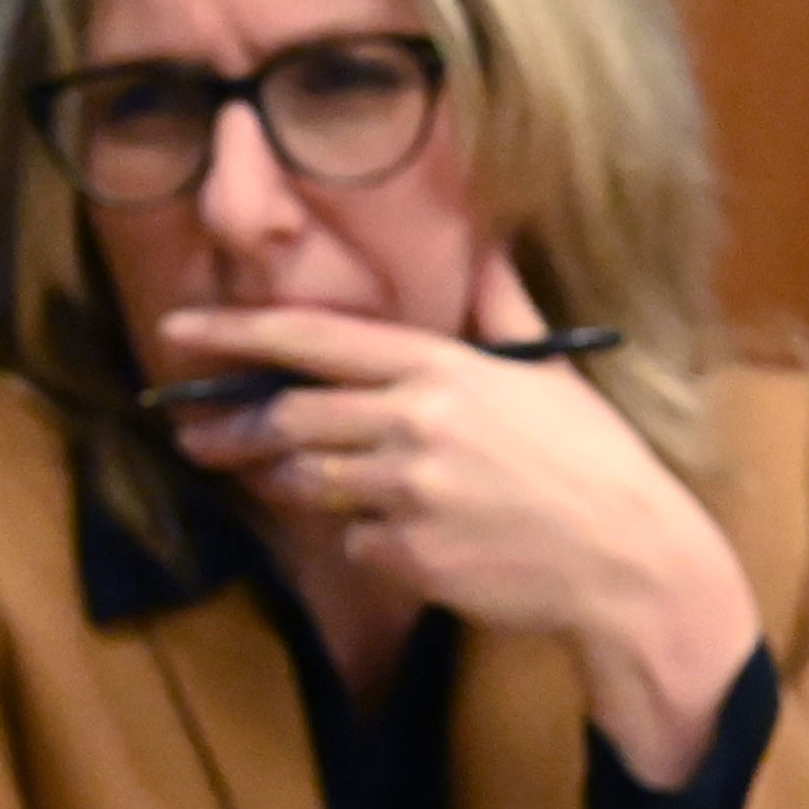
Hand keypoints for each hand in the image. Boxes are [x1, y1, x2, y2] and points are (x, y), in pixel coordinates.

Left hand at [149, 255, 762, 775]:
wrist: (631, 562)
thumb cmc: (595, 461)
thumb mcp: (551, 374)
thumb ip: (501, 309)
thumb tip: (487, 246)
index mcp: (444, 369)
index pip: (316, 341)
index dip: (238, 334)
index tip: (178, 329)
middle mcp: (415, 423)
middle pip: (291, 419)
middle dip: (234, 428)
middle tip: (193, 434)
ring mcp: (409, 494)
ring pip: (313, 486)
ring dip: (303, 487)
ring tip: (323, 487)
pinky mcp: (409, 557)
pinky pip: (356, 545)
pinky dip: (372, 543)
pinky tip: (423, 542)